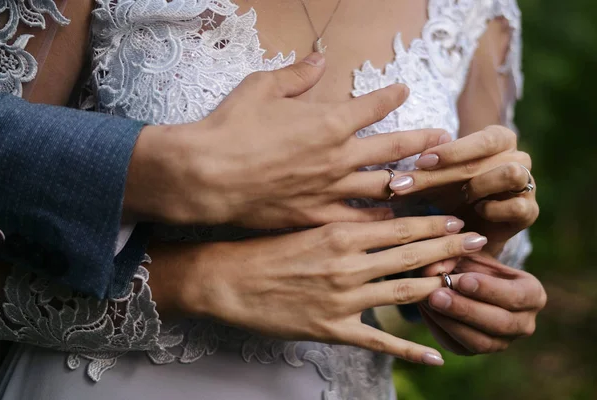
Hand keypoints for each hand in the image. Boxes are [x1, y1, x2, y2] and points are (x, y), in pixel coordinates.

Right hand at [125, 52, 446, 227]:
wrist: (206, 175)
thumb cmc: (231, 128)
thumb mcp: (260, 88)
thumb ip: (296, 74)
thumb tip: (318, 59)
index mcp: (329, 121)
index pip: (373, 104)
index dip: (392, 95)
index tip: (405, 90)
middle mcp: (339, 156)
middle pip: (393, 149)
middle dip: (421, 142)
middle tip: (443, 141)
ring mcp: (330, 189)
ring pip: (384, 187)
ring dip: (411, 183)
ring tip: (431, 183)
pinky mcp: (315, 216)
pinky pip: (357, 221)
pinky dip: (378, 221)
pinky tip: (394, 224)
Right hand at [147, 216, 487, 364]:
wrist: (225, 278)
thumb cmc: (259, 244)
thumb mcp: (303, 222)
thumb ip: (343, 221)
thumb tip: (378, 218)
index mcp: (340, 233)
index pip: (400, 226)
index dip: (434, 223)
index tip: (459, 219)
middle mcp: (348, 264)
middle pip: (411, 254)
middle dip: (449, 247)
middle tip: (479, 242)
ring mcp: (343, 299)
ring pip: (404, 291)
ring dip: (438, 285)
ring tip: (466, 281)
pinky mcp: (332, 328)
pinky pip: (379, 341)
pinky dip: (409, 349)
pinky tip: (435, 354)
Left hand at [388, 125, 538, 253]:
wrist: (473, 231)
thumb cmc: (449, 196)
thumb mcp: (431, 184)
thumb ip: (419, 181)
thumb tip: (395, 184)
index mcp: (496, 140)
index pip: (480, 138)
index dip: (451, 150)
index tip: (420, 162)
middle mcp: (517, 156)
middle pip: (485, 158)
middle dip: (444, 174)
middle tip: (410, 188)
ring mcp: (527, 183)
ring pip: (510, 173)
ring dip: (477, 186)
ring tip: (454, 200)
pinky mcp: (529, 212)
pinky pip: (518, 206)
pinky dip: (493, 210)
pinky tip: (474, 214)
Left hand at [418, 253, 546, 354]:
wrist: (467, 278)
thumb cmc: (472, 261)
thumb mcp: (467, 252)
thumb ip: (454, 254)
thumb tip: (433, 268)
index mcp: (532, 294)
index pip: (515, 296)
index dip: (488, 289)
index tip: (462, 280)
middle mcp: (524, 323)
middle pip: (499, 323)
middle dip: (466, 309)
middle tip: (437, 295)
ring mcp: (501, 342)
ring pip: (479, 341)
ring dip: (451, 322)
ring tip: (428, 301)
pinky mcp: (475, 350)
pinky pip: (459, 346)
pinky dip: (441, 329)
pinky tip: (426, 309)